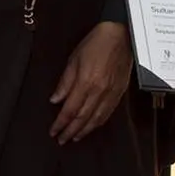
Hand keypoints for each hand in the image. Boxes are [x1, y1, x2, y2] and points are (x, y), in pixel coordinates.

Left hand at [49, 22, 132, 143]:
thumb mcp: (73, 59)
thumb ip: (64, 82)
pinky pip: (108, 113)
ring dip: (84, 131)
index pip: (70, 109)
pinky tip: (92, 126)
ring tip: (74, 137)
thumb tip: (55, 100)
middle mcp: (99, 91)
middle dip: (70, 131)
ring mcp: (111, 94)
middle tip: (61, 139)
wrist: (121, 36)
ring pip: (96, 119)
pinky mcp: (119, 93)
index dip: (61, 123)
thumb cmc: (96, 43)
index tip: (53, 131)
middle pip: (83, 118)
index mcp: (86, 82)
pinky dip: (98, 122)